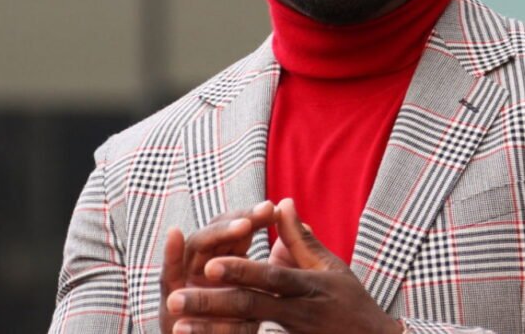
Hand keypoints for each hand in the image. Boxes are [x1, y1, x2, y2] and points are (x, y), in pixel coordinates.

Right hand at [159, 201, 278, 333]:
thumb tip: (298, 231)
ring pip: (197, 247)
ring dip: (217, 233)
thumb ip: (272, 268)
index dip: (253, 219)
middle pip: (219, 234)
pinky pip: (168, 274)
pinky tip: (175, 234)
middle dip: (241, 221)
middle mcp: (200, 270)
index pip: (236, 233)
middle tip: (266, 210)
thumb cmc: (234, 333)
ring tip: (242, 224)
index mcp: (221, 266)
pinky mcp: (167, 305)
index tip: (276, 208)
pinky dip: (170, 254)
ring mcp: (181, 283)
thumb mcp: (258, 305)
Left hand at [167, 198, 402, 333]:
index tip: (208, 264)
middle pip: (250, 306)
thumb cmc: (351, 302)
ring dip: (211, 329)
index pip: (270, 276)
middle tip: (173, 299)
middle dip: (211, 302)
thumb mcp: (331, 267)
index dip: (241, 269)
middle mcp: (299, 312)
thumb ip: (300, 239)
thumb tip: (281, 203)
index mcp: (309, 286)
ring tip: (178, 327)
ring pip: (246, 330)